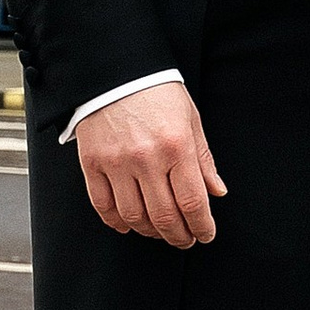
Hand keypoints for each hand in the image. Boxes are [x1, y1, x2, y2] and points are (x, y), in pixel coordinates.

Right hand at [75, 79, 227, 247]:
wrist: (115, 69)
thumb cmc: (157, 91)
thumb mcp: (190, 119)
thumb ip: (203, 159)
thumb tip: (217, 192)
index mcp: (176, 146)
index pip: (193, 202)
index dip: (202, 226)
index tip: (206, 234)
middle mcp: (146, 158)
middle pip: (165, 216)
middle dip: (179, 235)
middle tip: (186, 239)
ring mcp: (116, 162)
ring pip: (134, 216)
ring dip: (151, 231)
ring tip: (161, 232)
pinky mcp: (92, 163)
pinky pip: (103, 206)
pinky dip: (118, 222)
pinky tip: (129, 225)